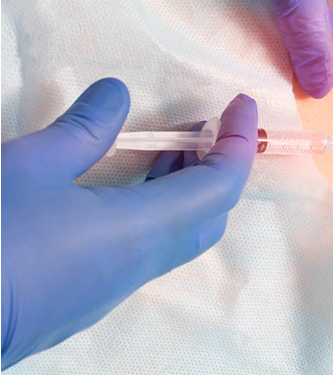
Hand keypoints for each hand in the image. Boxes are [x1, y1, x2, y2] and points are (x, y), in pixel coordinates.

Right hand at [1, 79, 256, 367]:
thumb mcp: (31, 167)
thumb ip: (83, 128)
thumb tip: (118, 92)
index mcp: (142, 230)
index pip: (222, 184)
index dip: (240, 140)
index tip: (242, 103)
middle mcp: (141, 264)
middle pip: (210, 215)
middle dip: (218, 165)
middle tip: (201, 127)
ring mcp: (114, 288)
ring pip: (178, 235)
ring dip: (184, 188)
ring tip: (164, 149)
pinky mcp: (86, 299)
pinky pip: (145, 251)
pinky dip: (154, 211)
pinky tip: (118, 190)